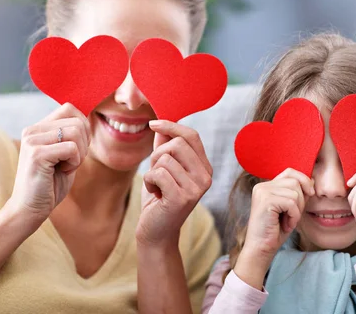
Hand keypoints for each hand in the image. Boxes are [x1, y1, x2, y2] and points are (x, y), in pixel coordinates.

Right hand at [8, 103, 91, 224]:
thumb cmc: (50, 184)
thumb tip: (88, 117)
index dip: (83, 127)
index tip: (76, 149)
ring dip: (79, 154)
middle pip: (77, 120)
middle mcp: (32, 129)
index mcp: (39, 127)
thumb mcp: (65, 154)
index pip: (70, 108)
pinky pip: (71, 148)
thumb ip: (72, 136)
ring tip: (64, 167)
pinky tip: (61, 172)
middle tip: (70, 161)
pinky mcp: (36, 154)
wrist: (30, 209)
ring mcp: (32, 140)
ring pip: (76, 132)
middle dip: (84, 144)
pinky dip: (74, 163)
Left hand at [136, 120, 212, 246]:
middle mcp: (206, 177)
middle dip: (157, 154)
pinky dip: (149, 181)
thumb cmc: (159, 199)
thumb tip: (161, 124)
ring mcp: (196, 188)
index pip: (191, 136)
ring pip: (166, 158)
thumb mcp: (162, 169)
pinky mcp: (182, 198)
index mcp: (204, 168)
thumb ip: (164, 146)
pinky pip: (158, 172)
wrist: (156, 232)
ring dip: (152, 170)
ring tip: (156, 186)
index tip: (153, 124)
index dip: (171, 126)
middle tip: (156, 173)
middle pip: (177, 143)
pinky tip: (154, 194)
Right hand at [234, 169, 313, 288]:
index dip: (304, 180)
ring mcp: (262, 192)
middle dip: (301, 200)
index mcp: (266, 186)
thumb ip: (299, 194)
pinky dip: (294, 216)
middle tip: (292, 216)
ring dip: (297, 211)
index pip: (290, 172)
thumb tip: (312, 180)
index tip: (310, 194)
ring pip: (295, 193)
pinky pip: (291, 203)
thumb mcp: (290, 209)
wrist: (261, 248)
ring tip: (287, 222)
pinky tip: (285, 225)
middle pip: (295, 181)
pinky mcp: (265, 201)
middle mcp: (262, 186)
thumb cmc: (276, 231)